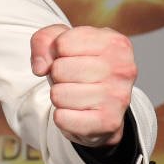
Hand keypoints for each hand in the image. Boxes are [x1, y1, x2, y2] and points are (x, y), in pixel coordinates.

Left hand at [30, 24, 135, 146]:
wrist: (102, 105)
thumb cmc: (80, 66)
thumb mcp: (61, 42)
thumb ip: (43, 41)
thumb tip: (41, 68)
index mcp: (115, 43)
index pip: (62, 44)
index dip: (56, 52)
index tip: (70, 58)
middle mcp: (122, 69)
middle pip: (59, 69)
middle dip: (57, 76)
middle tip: (73, 80)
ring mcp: (118, 97)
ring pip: (58, 95)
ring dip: (59, 96)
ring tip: (76, 94)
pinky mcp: (108, 122)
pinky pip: (62, 118)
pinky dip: (62, 116)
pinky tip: (78, 112)